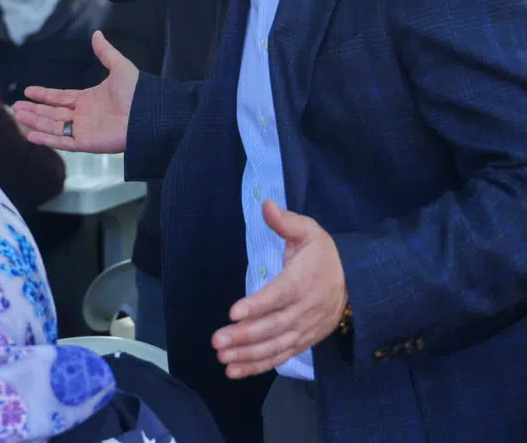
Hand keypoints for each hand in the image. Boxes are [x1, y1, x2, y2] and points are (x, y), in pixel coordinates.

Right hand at [12, 31, 137, 152]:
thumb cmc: (137, 92)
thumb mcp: (120, 67)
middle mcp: (83, 115)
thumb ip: (105, 52)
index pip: (60, 97)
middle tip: (14, 107)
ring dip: (35, 122)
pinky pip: (63, 142)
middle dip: (33, 110)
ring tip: (17, 116)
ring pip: (53, 126)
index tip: (28, 91)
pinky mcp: (86, 143)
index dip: (44, 95)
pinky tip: (31, 135)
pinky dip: (47, 139)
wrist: (149, 114)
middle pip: (52, 113)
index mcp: (88, 99)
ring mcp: (83, 130)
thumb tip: (96, 34)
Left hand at [212, 201, 347, 378]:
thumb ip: (286, 222)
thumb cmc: (324, 255)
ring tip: (223, 359)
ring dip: (248, 355)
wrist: (357, 283)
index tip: (233, 312)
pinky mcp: (304, 341)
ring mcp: (305, 328)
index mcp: (304, 280)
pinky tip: (235, 370)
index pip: (279, 295)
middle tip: (217, 341)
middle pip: (274, 326)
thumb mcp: (309, 232)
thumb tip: (265, 204)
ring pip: (276, 345)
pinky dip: (259, 365)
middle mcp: (305, 309)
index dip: (257, 305)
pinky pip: (281, 356)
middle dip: (244, 336)